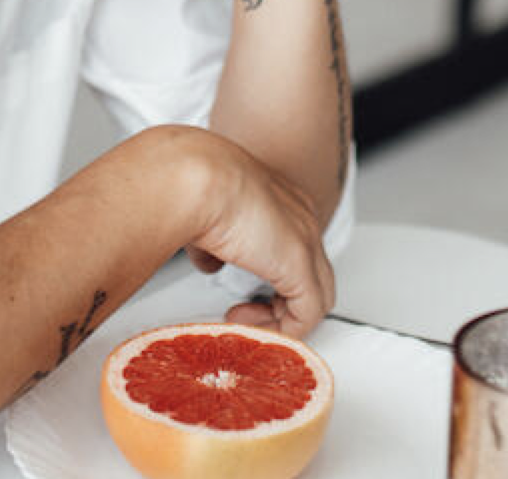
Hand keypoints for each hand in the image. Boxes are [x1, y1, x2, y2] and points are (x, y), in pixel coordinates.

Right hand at [135, 125, 335, 337]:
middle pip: (311, 273)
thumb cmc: (192, 183)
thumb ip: (214, 242)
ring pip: (316, 295)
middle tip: (243, 312)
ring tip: (244, 322)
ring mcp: (305, 240)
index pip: (291, 247)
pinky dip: (283, 330)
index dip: (269, 276)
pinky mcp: (300, 264)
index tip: (241, 292)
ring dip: (280, 318)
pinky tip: (252, 330)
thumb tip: (209, 261)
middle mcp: (300, 218)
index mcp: (279, 200)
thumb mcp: (204, 216)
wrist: (194, 176)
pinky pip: (308, 314)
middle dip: (278, 301)